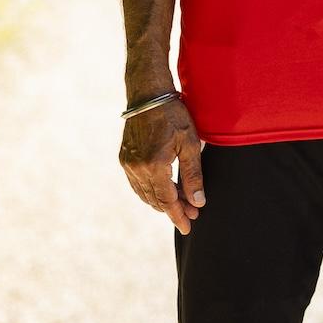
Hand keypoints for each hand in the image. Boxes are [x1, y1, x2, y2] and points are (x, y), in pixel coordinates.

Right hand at [119, 98, 204, 234]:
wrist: (148, 95)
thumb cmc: (173, 115)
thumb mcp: (190, 143)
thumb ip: (193, 174)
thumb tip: (198, 202)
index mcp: (155, 166)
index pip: (167, 201)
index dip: (178, 216)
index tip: (188, 227)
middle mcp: (137, 169)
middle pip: (156, 200)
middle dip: (174, 209)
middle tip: (192, 212)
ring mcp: (129, 164)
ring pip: (145, 194)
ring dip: (162, 201)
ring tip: (181, 203)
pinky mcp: (125, 158)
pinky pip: (137, 184)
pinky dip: (150, 191)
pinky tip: (163, 190)